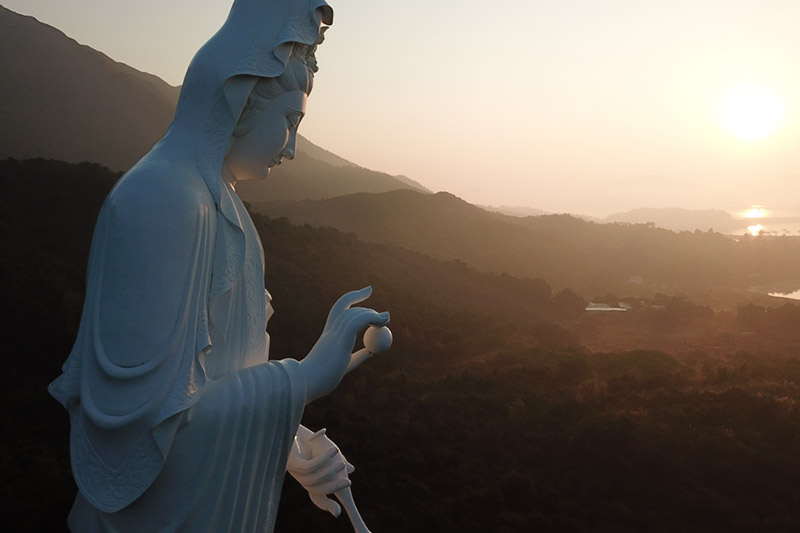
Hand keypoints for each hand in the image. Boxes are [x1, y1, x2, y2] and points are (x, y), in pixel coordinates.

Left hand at [287, 427, 354, 516]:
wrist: (287, 420)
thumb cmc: (304, 436)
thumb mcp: (322, 448)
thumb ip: (335, 460)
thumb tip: (352, 469)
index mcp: (304, 475)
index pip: (315, 495)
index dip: (325, 504)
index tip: (338, 513)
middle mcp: (297, 475)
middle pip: (315, 490)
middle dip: (333, 488)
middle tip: (348, 482)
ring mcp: (292, 469)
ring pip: (312, 480)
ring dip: (329, 472)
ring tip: (341, 462)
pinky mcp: (290, 460)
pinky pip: (309, 467)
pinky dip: (322, 461)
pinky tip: (333, 451)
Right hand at [300, 287, 388, 401]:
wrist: (307, 384)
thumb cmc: (322, 379)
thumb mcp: (345, 365)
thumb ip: (357, 357)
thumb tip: (371, 352)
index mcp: (329, 335)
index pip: (340, 308)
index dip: (354, 297)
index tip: (367, 291)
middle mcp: (330, 331)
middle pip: (348, 309)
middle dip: (367, 308)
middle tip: (385, 316)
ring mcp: (334, 335)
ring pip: (354, 314)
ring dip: (373, 314)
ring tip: (386, 320)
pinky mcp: (340, 341)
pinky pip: (356, 322)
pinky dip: (371, 318)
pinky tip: (382, 321)